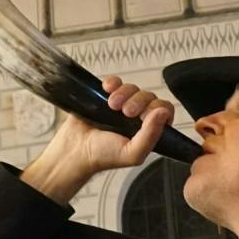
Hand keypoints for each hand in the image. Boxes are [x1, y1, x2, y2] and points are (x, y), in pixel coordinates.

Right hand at [19, 75, 172, 204]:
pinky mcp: (105, 96)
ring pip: (133, 88)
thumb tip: (163, 113)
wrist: (75, 150)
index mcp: (148, 131)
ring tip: (111, 105)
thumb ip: (151, 135)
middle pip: (149, 96)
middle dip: (138, 101)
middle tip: (126, 113)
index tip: (143, 116)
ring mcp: (122, 105)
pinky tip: (106, 90)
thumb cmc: (103, 156)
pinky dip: (113, 83)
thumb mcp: (132, 152)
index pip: (164, 110)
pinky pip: (116, 82)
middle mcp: (137, 117)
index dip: (156, 109)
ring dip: (124, 93)